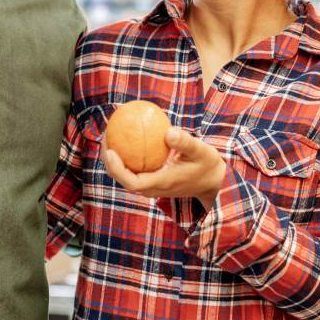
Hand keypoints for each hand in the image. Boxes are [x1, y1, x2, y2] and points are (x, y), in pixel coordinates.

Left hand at [103, 127, 227, 206]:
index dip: (117, 169)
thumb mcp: (201, 151)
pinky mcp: (152, 182)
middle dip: (109, 160)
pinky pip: (133, 170)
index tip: (111, 150)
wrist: (212, 181)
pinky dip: (125, 157)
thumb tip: (168, 131)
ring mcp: (151, 187)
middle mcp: (153, 188)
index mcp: (161, 183)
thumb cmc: (207, 165)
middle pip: (122, 179)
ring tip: (110, 135)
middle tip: (106, 136)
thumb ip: (185, 142)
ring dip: (114, 159)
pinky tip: (124, 138)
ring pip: (125, 176)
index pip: (132, 182)